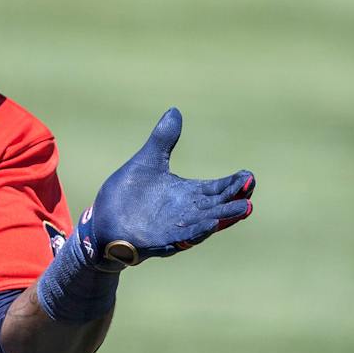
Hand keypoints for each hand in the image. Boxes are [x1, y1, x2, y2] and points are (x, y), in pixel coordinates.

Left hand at [80, 108, 253, 269]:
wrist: (102, 222)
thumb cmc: (126, 195)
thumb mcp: (147, 162)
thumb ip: (163, 140)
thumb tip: (175, 111)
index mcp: (187, 195)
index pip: (217, 189)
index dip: (233, 184)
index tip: (249, 176)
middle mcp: (186, 213)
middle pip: (217, 206)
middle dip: (235, 201)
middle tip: (251, 193)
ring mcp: (174, 229)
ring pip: (206, 223)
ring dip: (224, 217)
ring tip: (244, 209)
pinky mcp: (159, 241)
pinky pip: (183, 238)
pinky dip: (198, 230)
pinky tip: (212, 224)